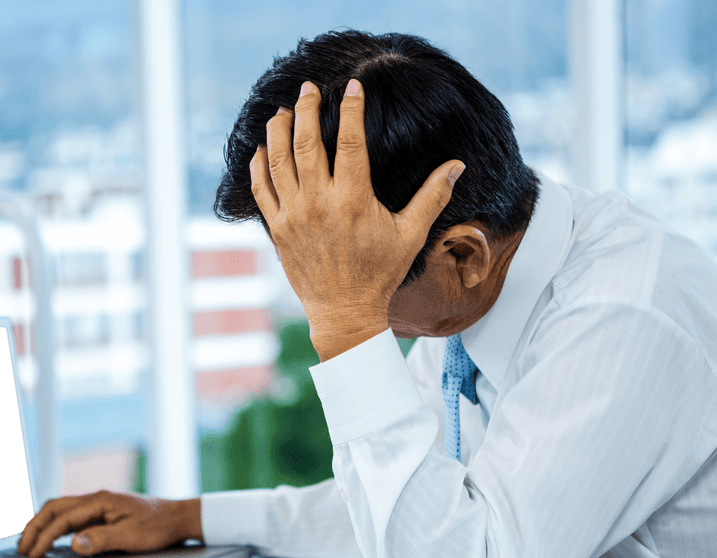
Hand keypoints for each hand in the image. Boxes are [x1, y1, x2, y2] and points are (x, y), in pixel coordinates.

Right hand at [17, 491, 201, 557]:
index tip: (33, 553)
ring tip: (30, 544)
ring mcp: (99, 505)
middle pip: (54, 508)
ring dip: (43, 525)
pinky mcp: (103, 512)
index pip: (62, 517)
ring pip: (61, 511)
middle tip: (21, 548)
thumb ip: (101, 539)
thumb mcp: (131, 536)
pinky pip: (72, 517)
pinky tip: (53, 539)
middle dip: (34, 526)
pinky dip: (57, 527)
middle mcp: (96, 499)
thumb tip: (74, 544)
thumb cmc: (159, 526)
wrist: (178, 518)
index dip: (44, 536)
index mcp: (100, 501)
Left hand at [250, 79, 463, 360]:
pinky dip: (258, 165)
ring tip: (283, 110)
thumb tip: (458, 165)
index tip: (352, 86)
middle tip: (309, 88)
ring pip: (278, 161)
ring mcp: (293, 216)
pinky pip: (261, 189)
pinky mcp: (277, 229)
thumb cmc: (380, 273)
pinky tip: (262, 148)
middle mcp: (319, 204)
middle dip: (306, 109)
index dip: (350, 109)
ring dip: (279, 130)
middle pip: (306, 143)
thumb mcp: (411, 234)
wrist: (344, 312)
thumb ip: (432, 196)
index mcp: (353, 200)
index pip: (349, 141)